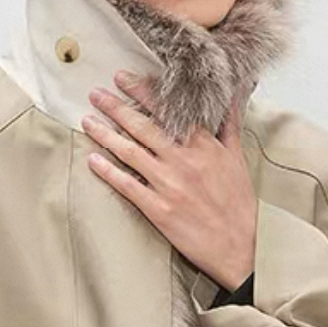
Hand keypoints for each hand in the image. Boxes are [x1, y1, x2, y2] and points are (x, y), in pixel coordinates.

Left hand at [81, 70, 257, 290]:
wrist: (239, 247)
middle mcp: (183, 160)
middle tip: (96, 93)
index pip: (169, 110)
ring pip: (130, 152)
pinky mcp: (158, 209)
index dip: (143, 92)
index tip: (124, 78)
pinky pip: (127, 186)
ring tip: (88, 120)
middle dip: (116, 107)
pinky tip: (93, 160)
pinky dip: (108, 171)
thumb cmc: (238, 206)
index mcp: (203, 146)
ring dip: (105, 134)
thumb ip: (229, 125)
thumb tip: (232, 95)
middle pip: (143, 127)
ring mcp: (169, 184)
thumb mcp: (238, 159)